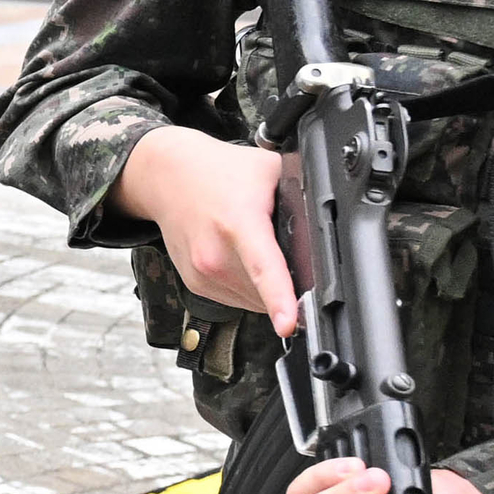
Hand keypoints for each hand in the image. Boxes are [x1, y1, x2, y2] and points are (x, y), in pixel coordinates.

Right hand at [111, 125, 296, 333]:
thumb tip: (326, 224)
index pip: (263, 268)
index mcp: (238, 222)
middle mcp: (214, 253)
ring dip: (266, 288)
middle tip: (280, 245)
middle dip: (288, 281)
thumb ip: (300, 194)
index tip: (289, 323)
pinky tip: (241, 258)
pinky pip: (237, 299)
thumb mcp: (268, 170)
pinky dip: (248, 287)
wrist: (168, 178)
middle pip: (267, 291)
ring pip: (254, 301)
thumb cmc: (217, 173)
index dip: (280, 299)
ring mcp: (202, 273)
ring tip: (254, 247)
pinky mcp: (195, 285)